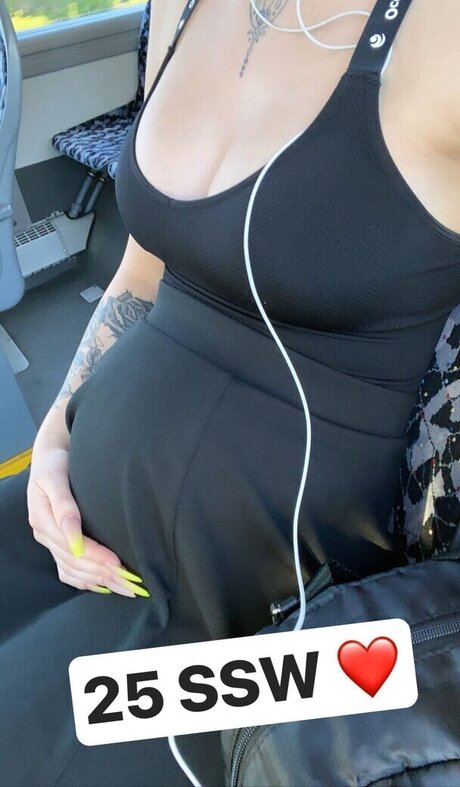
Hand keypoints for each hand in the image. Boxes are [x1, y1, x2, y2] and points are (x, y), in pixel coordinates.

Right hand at [27, 440, 148, 597]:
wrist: (51, 456)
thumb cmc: (56, 463)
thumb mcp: (56, 477)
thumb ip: (64, 506)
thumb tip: (74, 536)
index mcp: (43, 519)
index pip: (73, 547)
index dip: (96, 557)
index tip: (119, 563)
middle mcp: (45, 534)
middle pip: (75, 562)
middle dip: (103, 574)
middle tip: (130, 584)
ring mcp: (50, 540)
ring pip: (72, 570)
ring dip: (98, 581)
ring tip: (124, 588)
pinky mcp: (56, 542)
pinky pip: (67, 570)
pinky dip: (85, 581)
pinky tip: (103, 586)